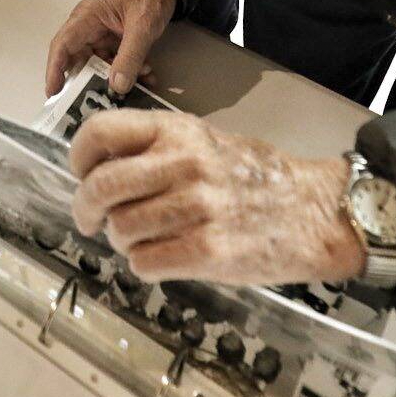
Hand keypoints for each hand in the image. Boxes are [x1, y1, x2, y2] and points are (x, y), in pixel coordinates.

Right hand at [44, 0, 177, 96]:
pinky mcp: (114, 44)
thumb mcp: (142, 26)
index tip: (53, 92)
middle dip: (88, 82)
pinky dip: (129, 74)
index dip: (55, 70)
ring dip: (116, 79)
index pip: (62, 45)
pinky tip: (146, 78)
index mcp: (86, 18)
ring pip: (99, 66)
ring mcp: (101, 38)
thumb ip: (131, 55)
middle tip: (96, 101)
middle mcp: (88, 29)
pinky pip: (115, 65)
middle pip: (78, 61)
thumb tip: (117, 86)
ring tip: (136, 84)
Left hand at [70, 112, 363, 285]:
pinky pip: (144, 263)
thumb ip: (154, 150)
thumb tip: (98, 171)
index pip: (100, 132)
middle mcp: (183, 164)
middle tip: (91, 221)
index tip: (82, 175)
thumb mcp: (204, 141)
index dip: (79, 158)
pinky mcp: (208, 251)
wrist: (315, 210)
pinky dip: (145, 265)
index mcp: (177, 131)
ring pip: (120, 230)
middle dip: (85, 210)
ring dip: (123, 241)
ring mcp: (196, 208)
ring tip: (144, 239)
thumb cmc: (256, 176)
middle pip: (101, 187)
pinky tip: (163, 257)